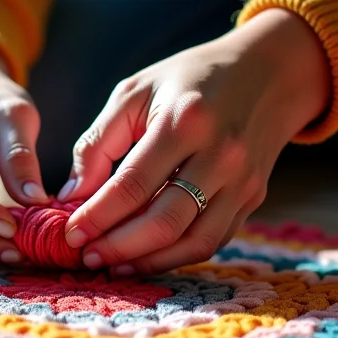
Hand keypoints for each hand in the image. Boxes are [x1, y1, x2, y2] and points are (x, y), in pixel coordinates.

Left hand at [58, 9, 330, 273]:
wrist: (268, 72)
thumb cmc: (190, 79)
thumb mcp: (136, 92)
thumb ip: (98, 142)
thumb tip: (71, 196)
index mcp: (185, 120)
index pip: (133, 184)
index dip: (97, 215)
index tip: (69, 233)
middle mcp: (221, 154)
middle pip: (165, 221)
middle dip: (118, 246)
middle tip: (85, 257)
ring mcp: (243, 180)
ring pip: (193, 241)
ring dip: (147, 261)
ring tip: (111, 265)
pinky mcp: (254, 197)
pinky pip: (213, 240)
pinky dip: (177, 256)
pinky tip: (145, 257)